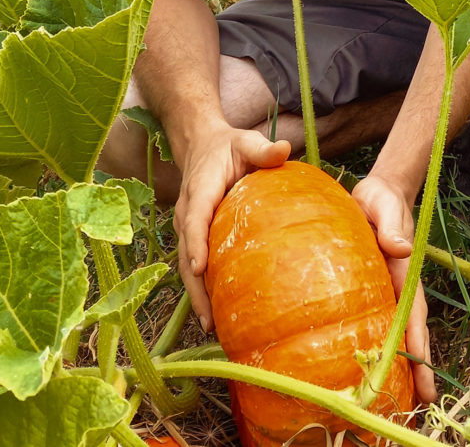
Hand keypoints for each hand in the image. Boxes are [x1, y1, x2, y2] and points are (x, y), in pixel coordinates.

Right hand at [174, 125, 290, 330]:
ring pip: (187, 267)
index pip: (195, 220)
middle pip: (186, 254)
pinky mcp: (193, 237)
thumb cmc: (228, 147)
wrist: (201, 146)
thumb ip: (263, 149)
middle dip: (195, 287)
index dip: (195, 244)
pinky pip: (194, 266)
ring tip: (212, 327)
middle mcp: (188, 214)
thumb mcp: (245, 142)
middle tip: (209, 319)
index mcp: (200, 191)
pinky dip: (201, 289)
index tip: (199, 268)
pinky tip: (216, 314)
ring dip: (197, 296)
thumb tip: (283, 150)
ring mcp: (187, 228)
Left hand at [352, 175, 435, 403]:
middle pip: (412, 330)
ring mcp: (391, 291)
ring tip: (409, 397)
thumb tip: (399, 248)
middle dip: (420, 364)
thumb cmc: (379, 199)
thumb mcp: (383, 205)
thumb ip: (390, 225)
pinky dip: (388, 346)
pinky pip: (384, 322)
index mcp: (403, 272)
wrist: (376, 193)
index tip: (422, 366)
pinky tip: (381, 366)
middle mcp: (401, 286)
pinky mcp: (378, 290)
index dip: (417, 340)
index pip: (413, 311)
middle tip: (425, 399)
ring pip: (400, 331)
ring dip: (406, 362)